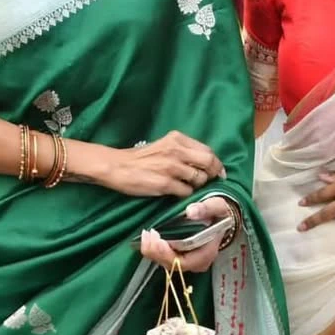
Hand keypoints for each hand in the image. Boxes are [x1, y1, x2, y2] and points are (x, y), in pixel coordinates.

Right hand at [99, 132, 224, 198]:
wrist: (117, 166)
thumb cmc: (140, 158)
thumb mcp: (164, 146)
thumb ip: (183, 151)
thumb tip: (204, 163)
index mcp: (177, 139)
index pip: (208, 150)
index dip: (216, 163)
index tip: (217, 172)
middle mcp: (177, 150)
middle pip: (209, 163)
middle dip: (213, 174)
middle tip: (210, 182)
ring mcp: (171, 167)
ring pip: (199, 179)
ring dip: (197, 186)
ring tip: (186, 186)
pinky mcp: (165, 183)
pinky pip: (187, 192)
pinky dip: (185, 194)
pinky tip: (176, 192)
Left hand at [139, 196, 234, 273]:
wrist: (222, 217)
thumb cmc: (220, 213)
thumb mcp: (217, 207)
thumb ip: (206, 208)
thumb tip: (190, 211)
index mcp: (206, 254)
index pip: (184, 262)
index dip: (168, 254)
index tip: (158, 240)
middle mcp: (196, 262)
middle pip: (172, 264)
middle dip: (156, 252)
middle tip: (148, 235)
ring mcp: (186, 260)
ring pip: (165, 262)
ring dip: (152, 250)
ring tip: (146, 234)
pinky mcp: (179, 255)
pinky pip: (164, 257)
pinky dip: (154, 248)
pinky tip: (148, 236)